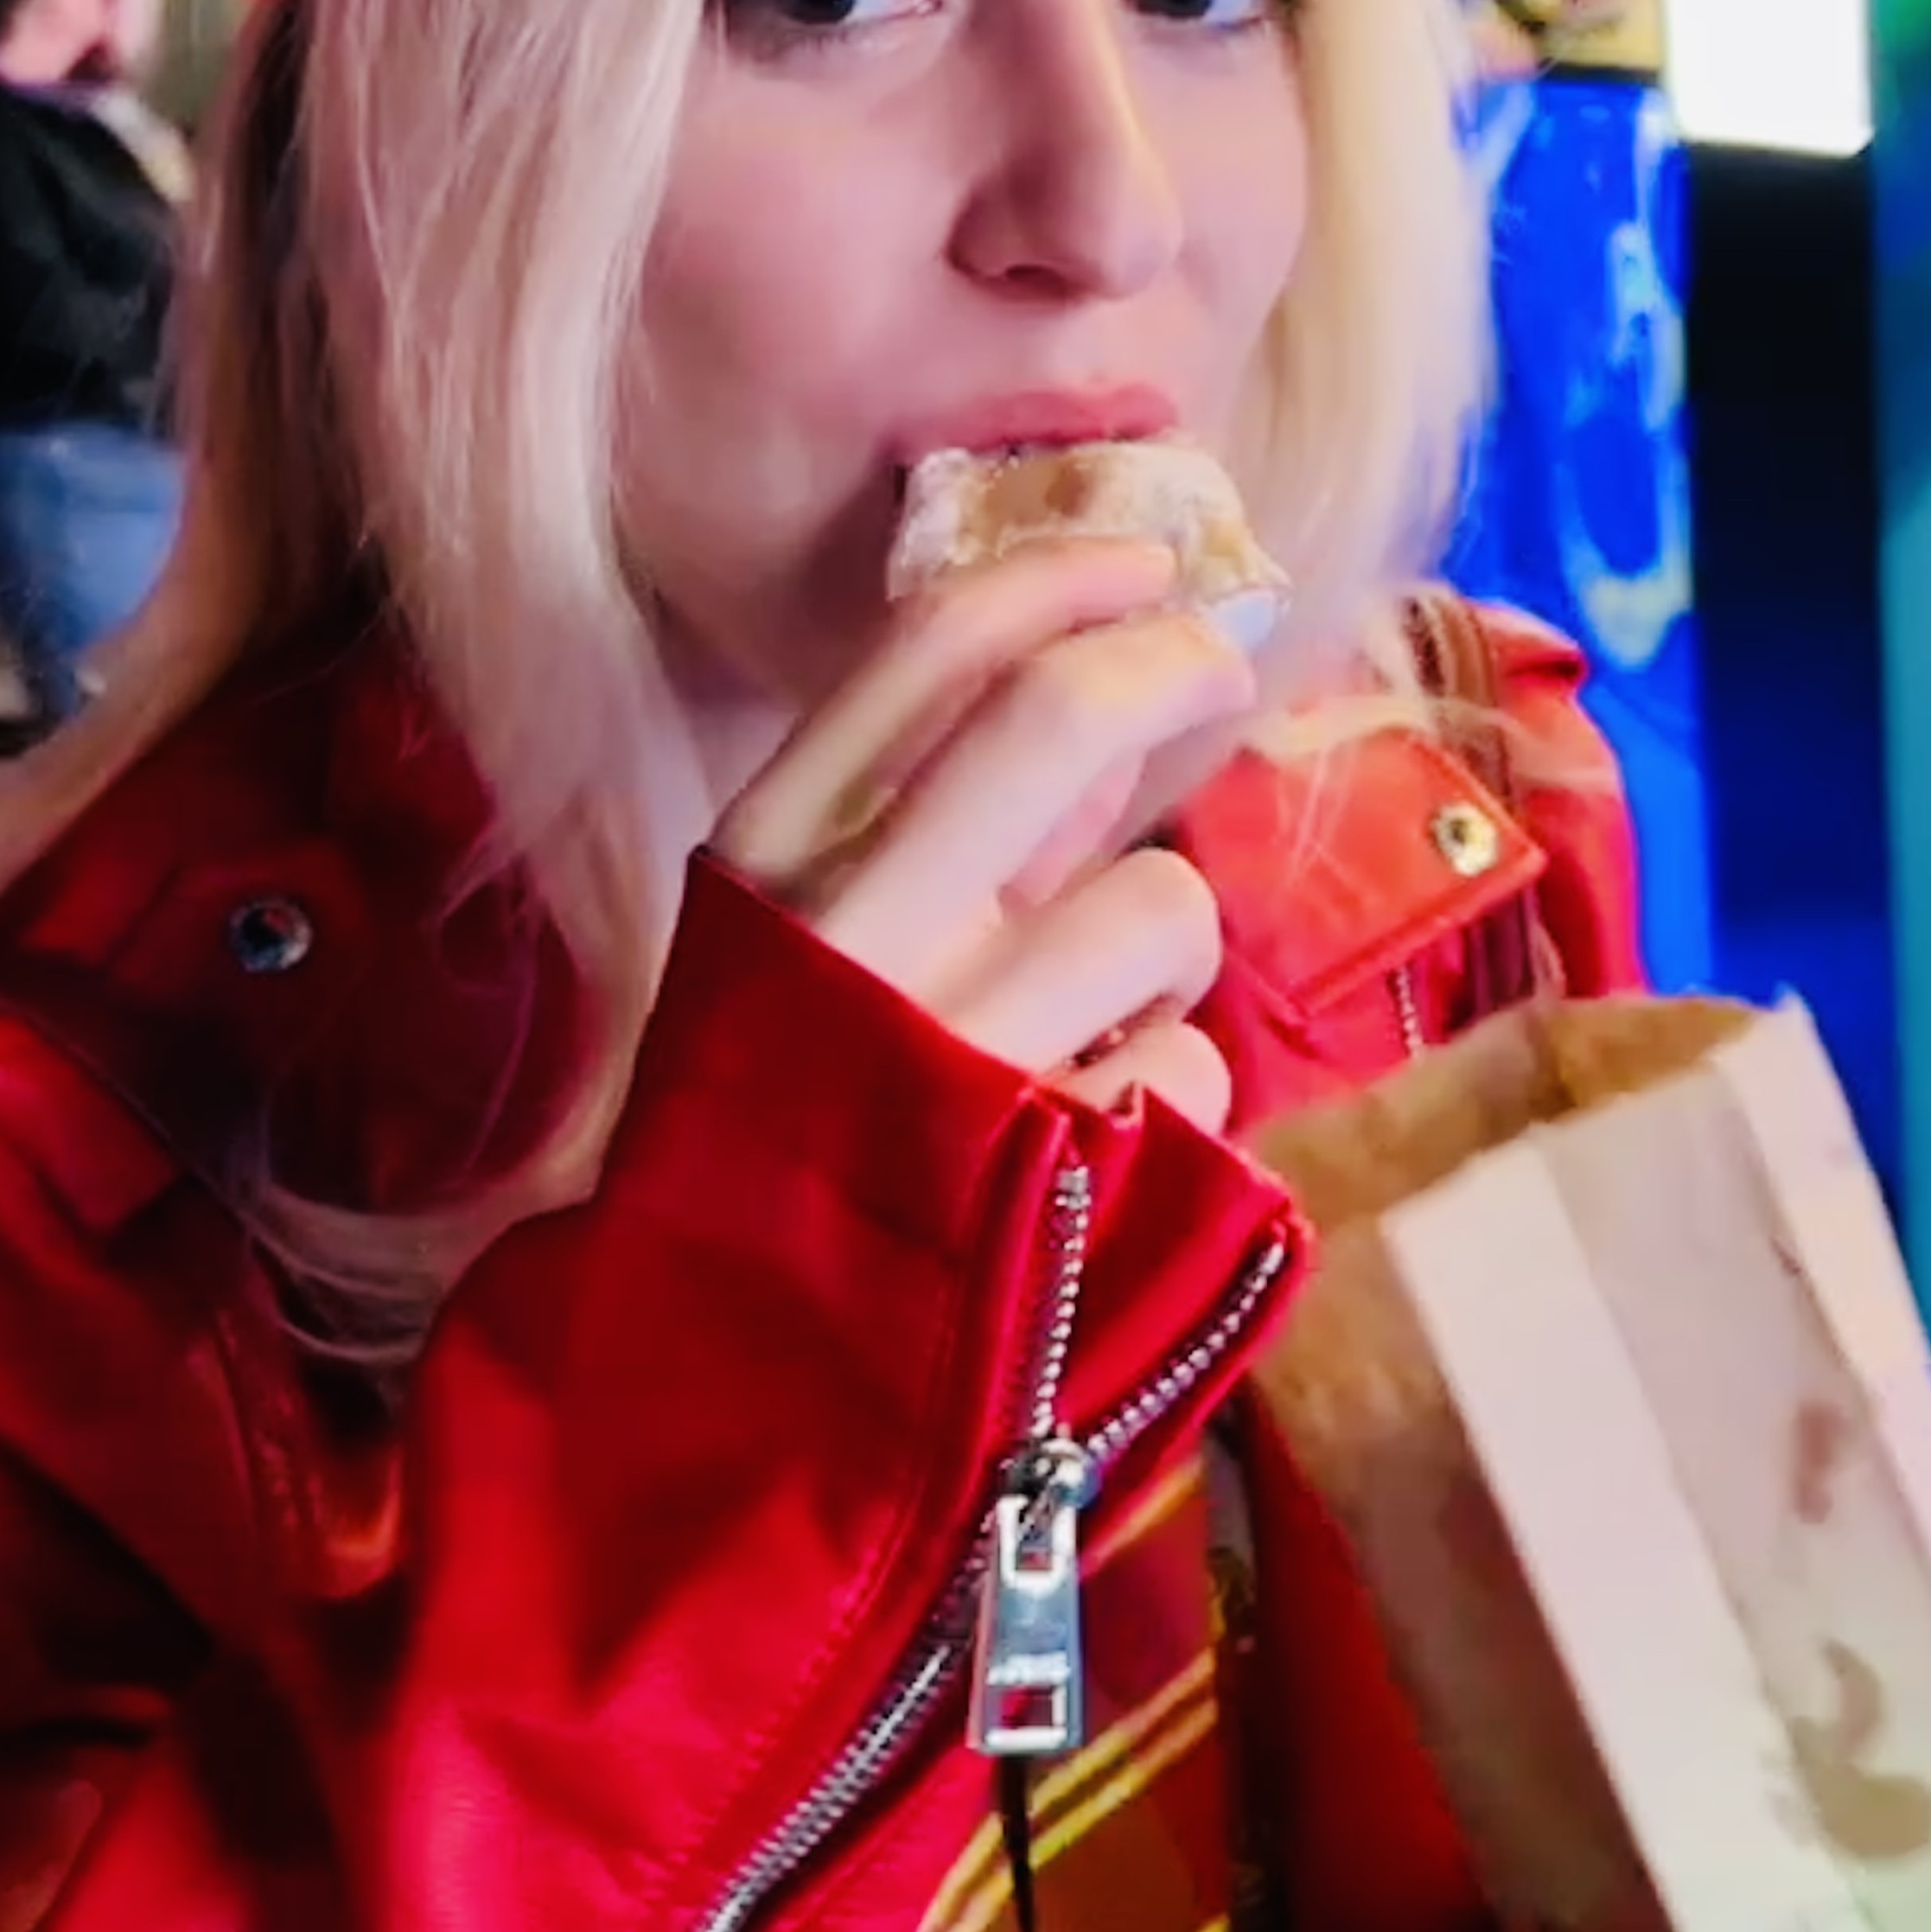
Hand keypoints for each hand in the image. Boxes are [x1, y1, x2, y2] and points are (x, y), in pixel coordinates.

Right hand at [714, 539, 1252, 1134]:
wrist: (716, 1368)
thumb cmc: (764, 1125)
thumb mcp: (787, 948)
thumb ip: (918, 827)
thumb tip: (1088, 696)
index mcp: (773, 858)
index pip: (932, 650)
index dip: (1064, 577)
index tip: (1145, 563)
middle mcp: (862, 930)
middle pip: (1066, 717)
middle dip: (1170, 666)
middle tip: (1213, 667)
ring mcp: (964, 1047)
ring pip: (1164, 906)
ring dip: (1171, 947)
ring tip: (1109, 1010)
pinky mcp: (1064, 1169)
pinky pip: (1192, 1070)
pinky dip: (1170, 1092)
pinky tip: (1101, 1136)